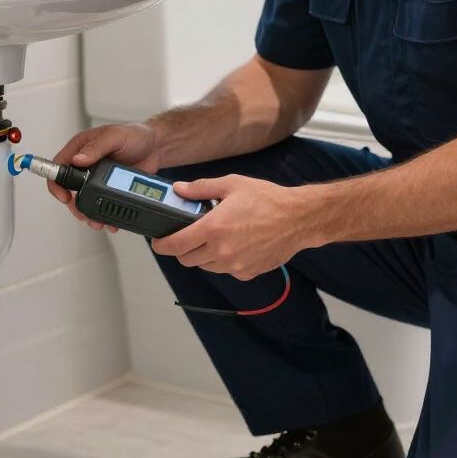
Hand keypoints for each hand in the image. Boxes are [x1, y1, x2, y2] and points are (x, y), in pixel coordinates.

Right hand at [48, 122, 159, 231]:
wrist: (156, 147)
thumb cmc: (135, 135)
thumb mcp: (115, 136)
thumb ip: (96, 147)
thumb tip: (78, 159)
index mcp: (81, 148)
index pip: (59, 166)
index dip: (57, 183)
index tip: (64, 196)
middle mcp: (86, 164)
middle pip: (69, 189)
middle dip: (75, 206)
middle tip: (84, 215)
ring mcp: (96, 178)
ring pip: (84, 200)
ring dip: (89, 214)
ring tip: (98, 222)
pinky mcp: (108, 188)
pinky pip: (101, 204)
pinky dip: (104, 215)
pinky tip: (110, 221)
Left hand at [151, 175, 316, 280]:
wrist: (298, 219)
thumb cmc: (268, 199)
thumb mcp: (232, 184)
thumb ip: (201, 188)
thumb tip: (179, 189)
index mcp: (213, 228)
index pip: (175, 245)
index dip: (161, 245)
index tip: (158, 242)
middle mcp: (221, 251)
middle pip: (187, 259)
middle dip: (183, 248)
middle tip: (190, 235)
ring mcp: (234, 265)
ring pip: (205, 266)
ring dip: (203, 255)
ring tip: (216, 237)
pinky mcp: (246, 273)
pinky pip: (225, 270)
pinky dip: (223, 261)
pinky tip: (235, 245)